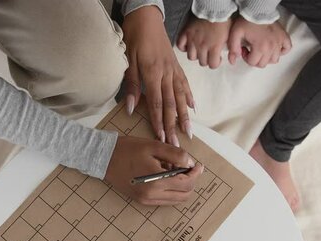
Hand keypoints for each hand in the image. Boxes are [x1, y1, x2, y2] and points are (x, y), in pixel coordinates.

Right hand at [105, 136, 203, 204]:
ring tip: (176, 171)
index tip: (197, 164)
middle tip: (189, 167)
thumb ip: (176, 154)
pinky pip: (165, 200)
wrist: (103, 158)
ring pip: (176, 200)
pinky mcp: (142, 201)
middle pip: (184, 195)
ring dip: (182, 187)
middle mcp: (152, 195)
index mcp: (156, 181)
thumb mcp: (154, 146)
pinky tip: (166, 177)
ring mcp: (146, 200)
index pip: (186, 183)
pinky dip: (171, 191)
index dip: (196, 173)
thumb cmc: (127, 149)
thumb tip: (190, 163)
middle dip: (191, 181)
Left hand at [122, 6, 194, 146]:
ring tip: (189, 131)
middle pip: (171, 104)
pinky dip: (189, 96)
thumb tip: (131, 108)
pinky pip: (185, 84)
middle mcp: (166, 74)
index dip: (159, 122)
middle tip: (178, 144)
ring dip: (184, 116)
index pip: (156, 104)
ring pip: (180, 97)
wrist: (146, 17)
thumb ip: (132, 85)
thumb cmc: (134, 37)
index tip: (162, 138)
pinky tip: (192, 107)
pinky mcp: (176, 65)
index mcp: (152, 73)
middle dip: (173, 126)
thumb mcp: (128, 61)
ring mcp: (173, 70)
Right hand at [177, 17, 231, 68]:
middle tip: (209, 54)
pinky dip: (183, 47)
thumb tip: (231, 57)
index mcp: (214, 47)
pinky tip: (188, 46)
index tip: (217, 58)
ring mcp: (193, 40)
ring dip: (196, 55)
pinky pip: (180, 45)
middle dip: (206, 59)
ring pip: (191, 57)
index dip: (215, 63)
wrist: (214, 7)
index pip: (212, 65)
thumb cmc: (223, 19)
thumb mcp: (230, 36)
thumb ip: (230, 48)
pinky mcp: (186, 33)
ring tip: (199, 50)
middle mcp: (202, 46)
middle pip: (202, 62)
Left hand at [228, 16, 291, 67]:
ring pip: (274, 59)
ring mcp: (279, 42)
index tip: (244, 49)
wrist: (258, 10)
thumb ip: (233, 49)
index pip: (253, 62)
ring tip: (261, 50)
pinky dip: (281, 51)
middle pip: (263, 63)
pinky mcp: (284, 37)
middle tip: (251, 50)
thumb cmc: (247, 21)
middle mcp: (271, 47)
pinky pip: (287, 49)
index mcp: (260, 47)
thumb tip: (233, 61)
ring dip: (267, 58)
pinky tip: (274, 49)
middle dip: (255, 59)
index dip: (246, 57)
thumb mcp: (235, 34)